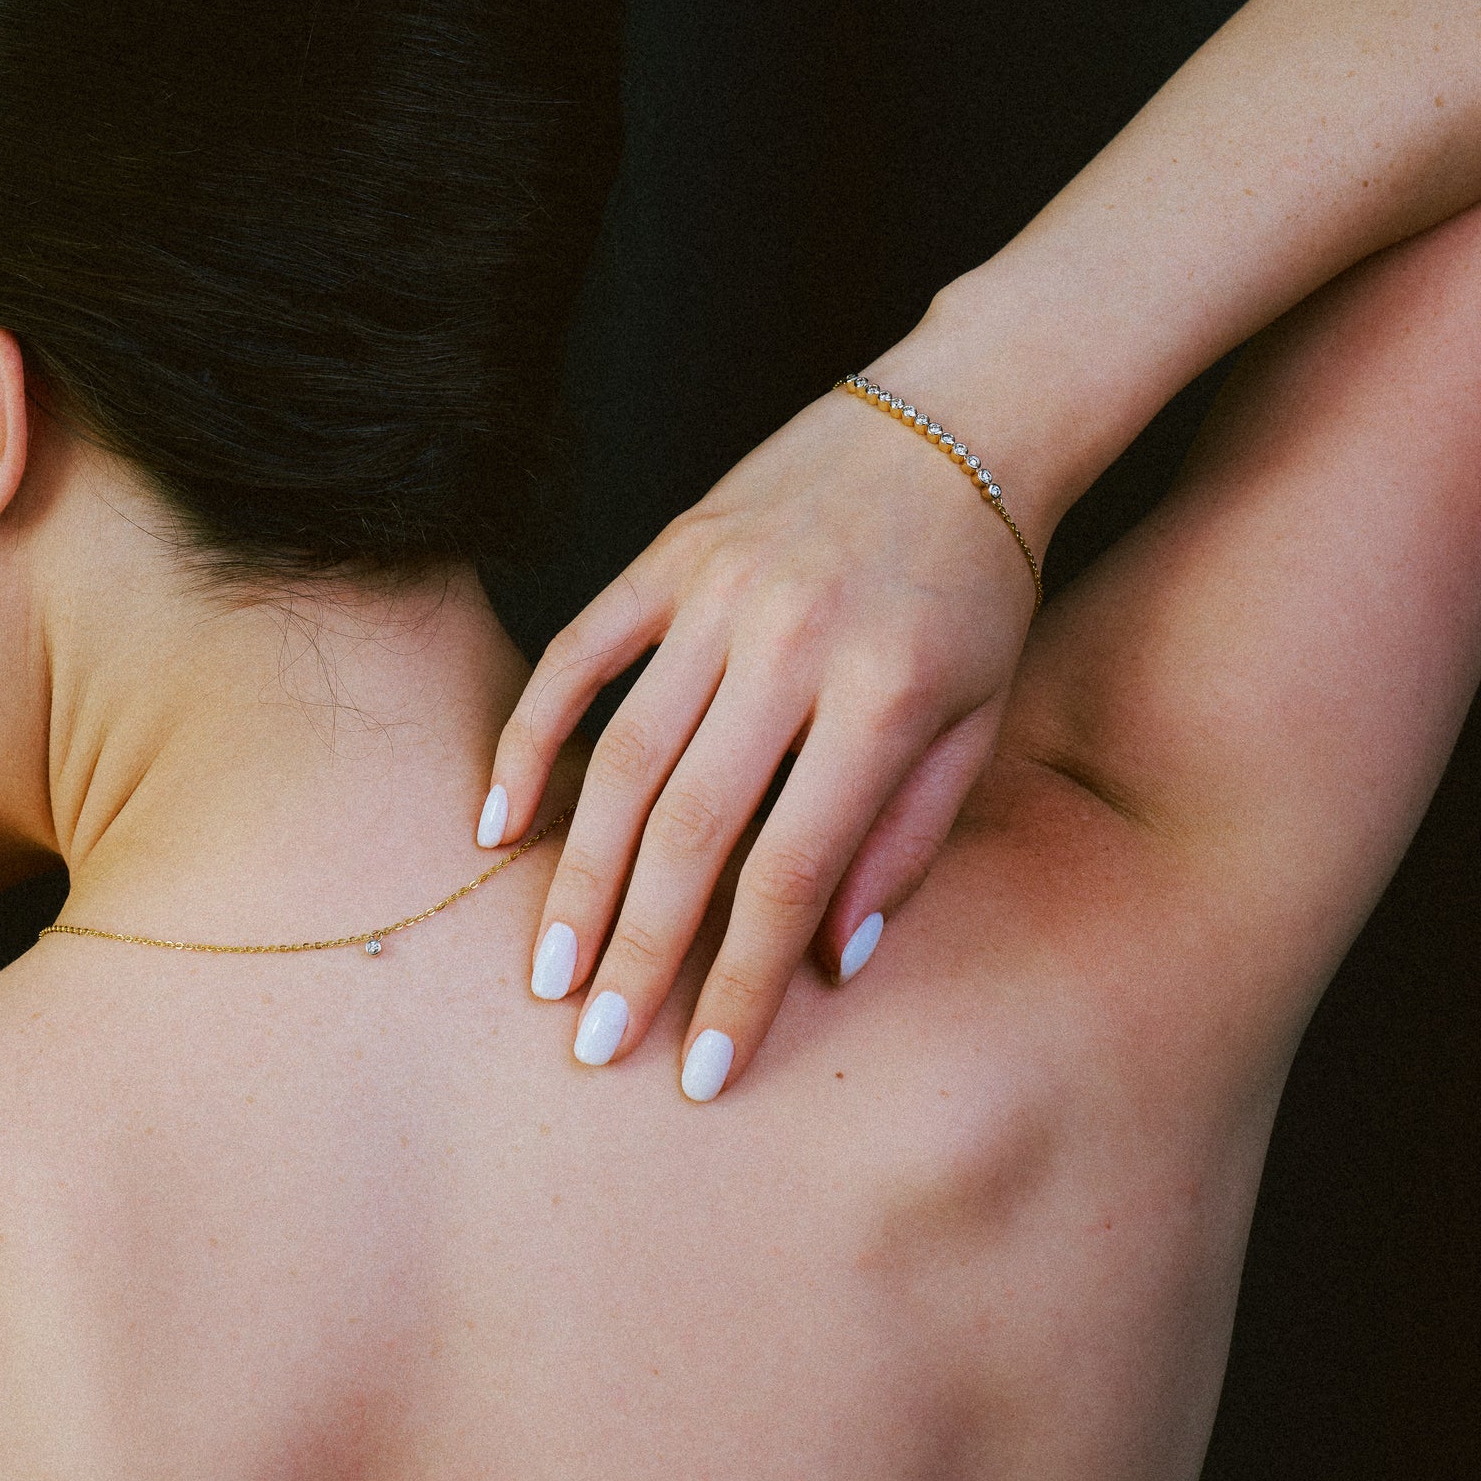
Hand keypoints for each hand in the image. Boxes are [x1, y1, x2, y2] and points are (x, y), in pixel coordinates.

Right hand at [483, 385, 1042, 1097]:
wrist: (965, 411)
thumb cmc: (984, 582)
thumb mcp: (981, 715)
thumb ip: (907, 838)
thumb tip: (833, 961)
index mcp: (882, 698)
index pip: (791, 874)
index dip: (741, 984)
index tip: (701, 1069)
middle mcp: (790, 645)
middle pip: (690, 829)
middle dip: (639, 951)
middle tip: (596, 1044)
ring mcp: (718, 591)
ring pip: (623, 755)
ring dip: (576, 873)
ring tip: (548, 969)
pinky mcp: (671, 550)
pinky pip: (578, 653)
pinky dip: (531, 738)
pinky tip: (497, 822)